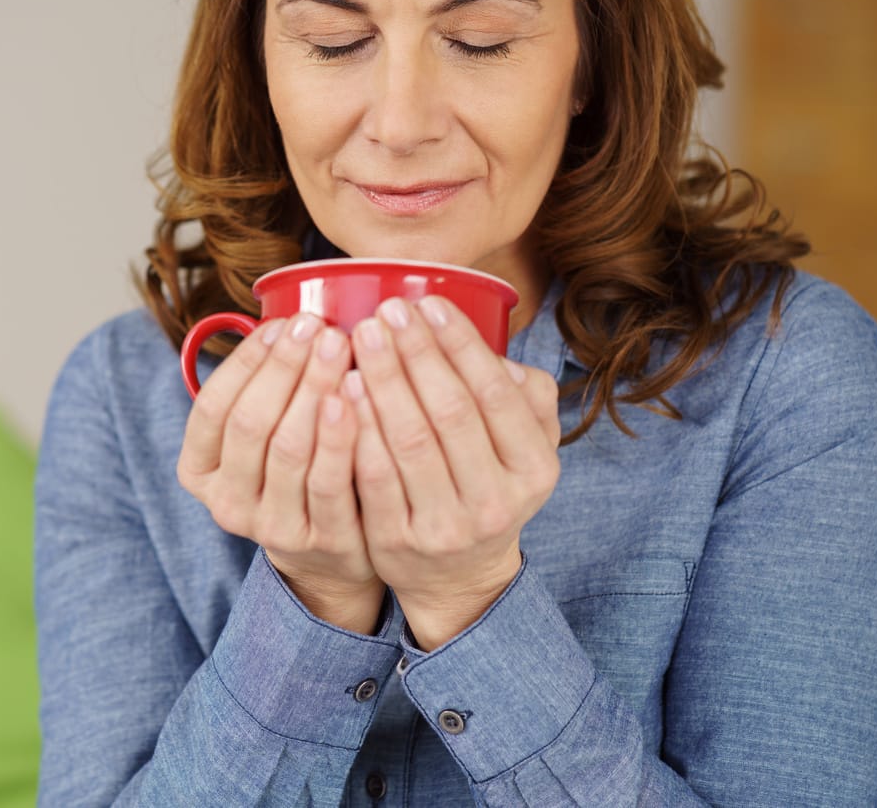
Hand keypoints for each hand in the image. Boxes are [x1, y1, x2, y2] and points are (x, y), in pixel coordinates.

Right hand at [177, 312, 383, 632]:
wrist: (333, 555)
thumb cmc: (298, 471)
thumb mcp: (262, 438)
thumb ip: (264, 389)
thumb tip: (289, 317)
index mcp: (199, 471)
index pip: (213, 407)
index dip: (246, 362)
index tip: (282, 323)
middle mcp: (227, 504)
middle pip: (251, 424)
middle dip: (285, 367)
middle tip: (318, 326)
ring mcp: (273, 529)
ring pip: (290, 449)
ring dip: (316, 388)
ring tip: (342, 345)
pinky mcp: (323, 542)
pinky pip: (334, 479)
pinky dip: (347, 431)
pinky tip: (363, 393)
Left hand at [347, 295, 562, 648]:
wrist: (457, 574)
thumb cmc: (485, 485)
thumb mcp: (524, 448)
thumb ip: (526, 398)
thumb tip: (497, 354)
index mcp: (534, 469)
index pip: (496, 393)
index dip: (460, 343)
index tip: (429, 302)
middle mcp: (496, 501)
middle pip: (450, 412)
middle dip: (415, 353)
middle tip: (386, 311)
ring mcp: (446, 527)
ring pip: (409, 441)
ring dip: (383, 381)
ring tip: (362, 337)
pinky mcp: (398, 542)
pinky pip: (373, 476)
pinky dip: (358, 428)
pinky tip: (342, 389)